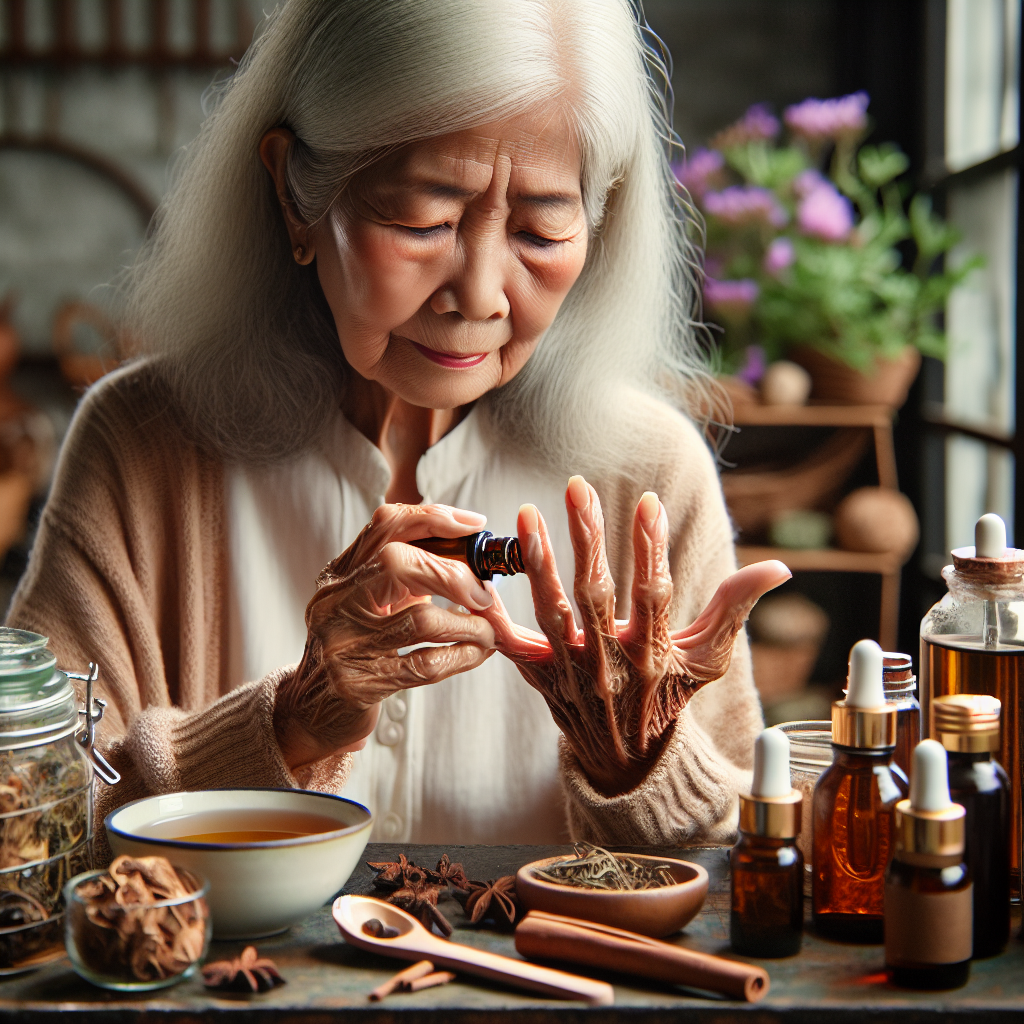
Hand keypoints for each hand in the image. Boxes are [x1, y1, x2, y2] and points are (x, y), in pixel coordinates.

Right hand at [274, 503, 497, 770]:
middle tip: (484, 594)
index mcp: (339, 574)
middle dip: (453, 575)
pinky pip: (423, 665)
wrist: (312, 709)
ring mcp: (342, 643)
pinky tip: (477, 654)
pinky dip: (461, 656)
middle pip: (398, 563)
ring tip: (488, 630)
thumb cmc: (354, 648)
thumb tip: (471, 559)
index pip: (385, 525)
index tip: (474, 524)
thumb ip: (407, 576)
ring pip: (420, 620)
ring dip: (468, 625)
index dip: (433, 518)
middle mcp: (334, 602)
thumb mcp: (370, 602)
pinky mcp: (357, 684)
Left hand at [484, 476, 789, 795]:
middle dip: (587, 539)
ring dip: (538, 562)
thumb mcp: (708, 658)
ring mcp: (569, 670)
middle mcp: (609, 662)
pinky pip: (510, 645)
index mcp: (653, 653)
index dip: (652, 548)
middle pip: (595, 595)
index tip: (649, 502)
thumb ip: (735, 607)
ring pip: (550, 612)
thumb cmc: (669, 695)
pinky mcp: (539, 675)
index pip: (654, 594)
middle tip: (577, 487)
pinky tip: (481, 574)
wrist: (624, 759)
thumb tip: (780, 567)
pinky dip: (493, 615)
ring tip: (527, 513)